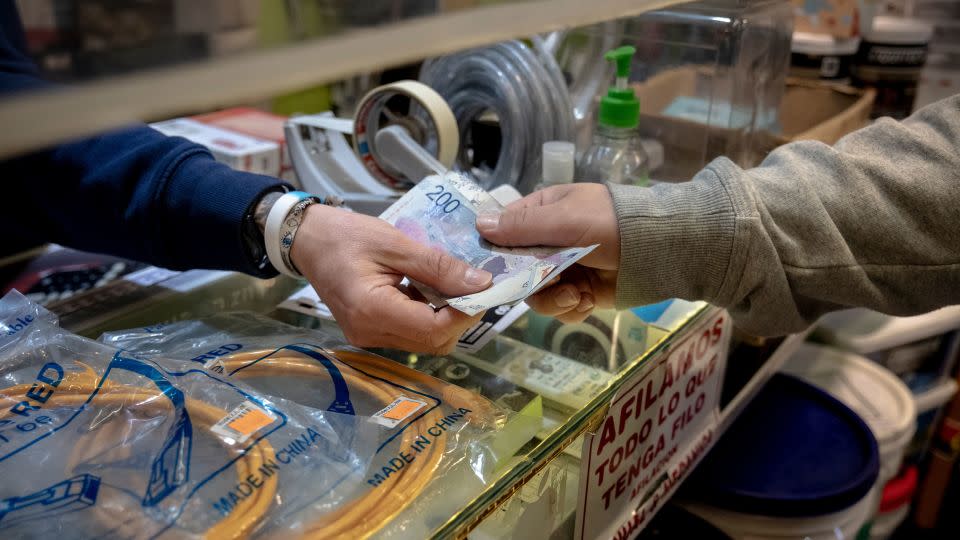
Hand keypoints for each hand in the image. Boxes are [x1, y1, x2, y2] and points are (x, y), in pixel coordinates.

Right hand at [291, 205, 491, 353]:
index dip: (465, 313)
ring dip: (445, 317)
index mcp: (372, 310)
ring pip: (424, 341)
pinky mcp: (369, 332)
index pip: (434, 329)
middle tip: (472, 284)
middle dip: (460, 317)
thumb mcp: (396, 243)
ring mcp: (368, 337)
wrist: (306, 239)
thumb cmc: (346, 235)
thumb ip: (438, 266)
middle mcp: (369, 333)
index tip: (484, 288)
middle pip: (432, 342)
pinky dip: (428, 315)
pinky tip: (429, 289)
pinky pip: (410, 333)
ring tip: (451, 283)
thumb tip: (481, 283)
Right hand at [477, 183, 618, 322]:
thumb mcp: (562, 219)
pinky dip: (572, 308)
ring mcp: (565, 269)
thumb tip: (479, 224)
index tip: (490, 271)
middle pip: (517, 272)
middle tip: (547, 285)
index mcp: (542, 214)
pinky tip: (588, 300)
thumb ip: (521, 226)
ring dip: (553, 301)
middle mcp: (549, 243)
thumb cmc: (606, 223)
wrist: (656, 249)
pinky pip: (561, 308)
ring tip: (575, 296)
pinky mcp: (581, 292)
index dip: (495, 253)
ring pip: (537, 295)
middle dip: (531, 284)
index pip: (504, 232)